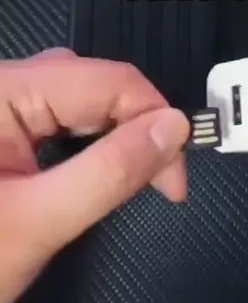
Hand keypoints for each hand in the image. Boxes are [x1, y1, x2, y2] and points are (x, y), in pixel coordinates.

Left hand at [0, 48, 188, 302]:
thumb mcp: (39, 222)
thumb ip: (110, 172)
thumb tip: (171, 129)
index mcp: (1, 92)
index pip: (106, 80)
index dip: (153, 118)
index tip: (175, 171)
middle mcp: (0, 86)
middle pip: (94, 82)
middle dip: (136, 125)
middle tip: (162, 177)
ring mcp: (0, 106)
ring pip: (79, 97)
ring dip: (114, 131)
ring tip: (133, 172)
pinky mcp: (1, 127)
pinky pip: (58, 116)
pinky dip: (88, 140)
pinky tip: (96, 165)